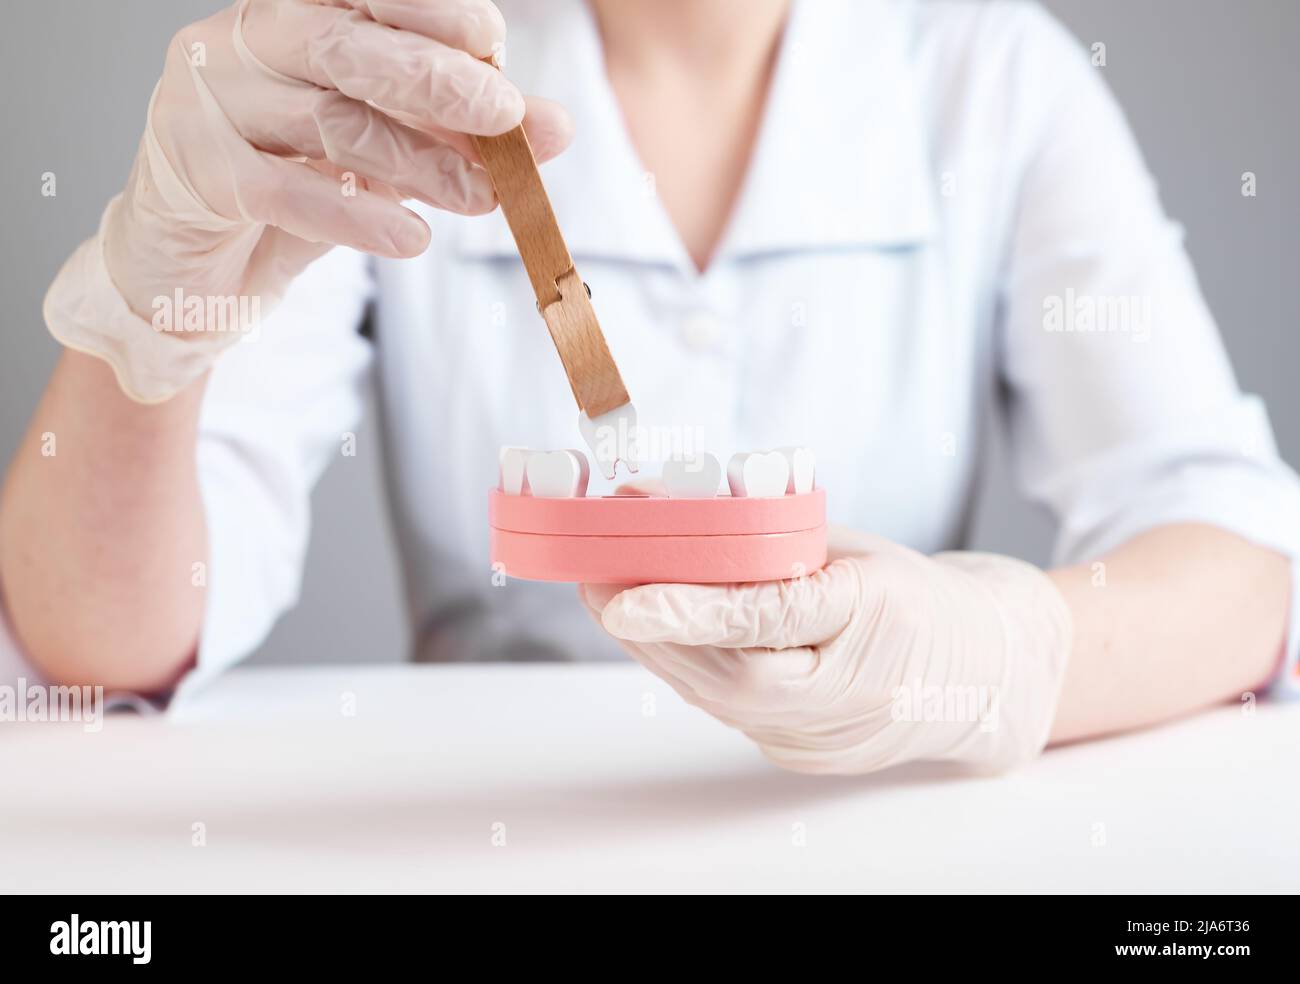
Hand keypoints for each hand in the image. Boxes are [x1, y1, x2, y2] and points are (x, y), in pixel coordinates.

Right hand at [46, 0, 571, 401]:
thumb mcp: (384, 158)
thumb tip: (552, 128)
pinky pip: (283, 188)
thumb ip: (456, 137)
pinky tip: (410, 238)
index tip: (494, 42)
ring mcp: (207, 103)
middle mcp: (241, 42)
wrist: (195, 269)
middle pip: (344, 45)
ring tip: (481, 197)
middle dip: (436, 79)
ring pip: (326, 119)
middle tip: (507, 116)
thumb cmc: (290, 195)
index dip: (431, 12)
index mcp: (288, 19)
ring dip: (418, 161)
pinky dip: (356, 214)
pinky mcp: (194, 173)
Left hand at [581, 527, 1072, 773]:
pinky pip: (733, 712)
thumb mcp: (852, 549)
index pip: (771, 618)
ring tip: (613, 602)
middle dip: (653, 628)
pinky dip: (691, 672)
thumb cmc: (912, 595)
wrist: (984, 676)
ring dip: (660, 649)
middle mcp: (853, 687)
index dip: (693, 608)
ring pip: (723, 699)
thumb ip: (768, 538)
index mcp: (877, 614)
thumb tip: (668, 507)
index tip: (624, 596)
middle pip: (731, 673)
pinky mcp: (807, 753)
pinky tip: (661, 638)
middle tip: (596, 580)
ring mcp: (830, 734)